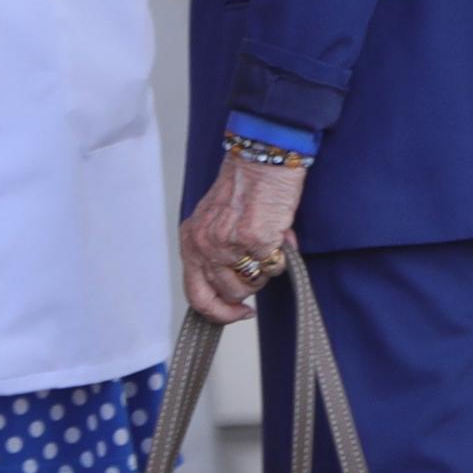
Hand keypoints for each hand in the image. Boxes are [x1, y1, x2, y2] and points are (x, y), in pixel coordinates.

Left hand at [180, 151, 306, 325]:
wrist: (261, 160)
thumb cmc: (243, 186)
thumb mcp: (214, 222)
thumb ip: (216, 253)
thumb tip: (233, 289)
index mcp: (191, 241)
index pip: (196, 295)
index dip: (218, 312)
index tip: (238, 312)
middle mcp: (204, 245)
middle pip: (228, 294)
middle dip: (249, 288)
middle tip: (259, 268)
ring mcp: (228, 245)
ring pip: (252, 284)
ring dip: (265, 270)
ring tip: (268, 241)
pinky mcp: (254, 242)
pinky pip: (274, 267)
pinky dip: (281, 255)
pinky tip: (278, 233)